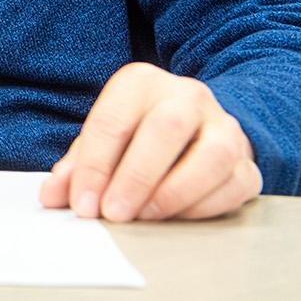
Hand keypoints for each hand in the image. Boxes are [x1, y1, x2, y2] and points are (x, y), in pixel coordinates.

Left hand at [40, 62, 259, 220]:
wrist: (194, 125)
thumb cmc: (135, 135)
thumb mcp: (101, 141)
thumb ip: (76, 166)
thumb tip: (52, 195)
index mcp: (140, 83)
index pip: (113, 120)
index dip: (93, 166)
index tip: (82, 204)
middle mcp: (186, 95)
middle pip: (165, 128)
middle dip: (135, 177)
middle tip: (113, 214)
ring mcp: (223, 125)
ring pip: (213, 154)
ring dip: (176, 192)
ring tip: (145, 217)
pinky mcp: (248, 159)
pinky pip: (237, 183)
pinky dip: (206, 205)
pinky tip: (177, 217)